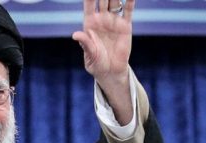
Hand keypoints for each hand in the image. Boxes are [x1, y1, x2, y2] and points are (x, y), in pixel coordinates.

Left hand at [73, 0, 133, 115]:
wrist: (111, 71)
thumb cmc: (96, 63)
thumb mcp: (90, 54)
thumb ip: (85, 43)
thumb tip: (75, 35)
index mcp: (90, 23)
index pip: (89, 5)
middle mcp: (102, 19)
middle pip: (103, 0)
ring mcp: (114, 21)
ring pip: (115, 2)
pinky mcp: (125, 26)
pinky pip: (128, 11)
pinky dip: (130, 1)